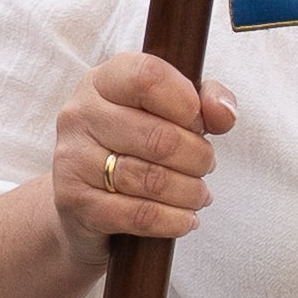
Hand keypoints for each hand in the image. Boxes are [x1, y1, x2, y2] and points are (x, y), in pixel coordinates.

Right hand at [53, 44, 233, 243]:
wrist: (81, 199)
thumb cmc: (134, 145)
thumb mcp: (168, 110)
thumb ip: (205, 99)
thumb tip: (224, 113)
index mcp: (102, 81)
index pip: (148, 77)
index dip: (187, 103)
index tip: (199, 123)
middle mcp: (80, 115)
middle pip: (159, 137)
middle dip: (198, 157)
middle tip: (205, 165)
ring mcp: (73, 159)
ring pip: (152, 179)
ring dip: (190, 192)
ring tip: (199, 194)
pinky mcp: (76, 202)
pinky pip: (139, 215)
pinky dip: (173, 220)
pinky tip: (186, 219)